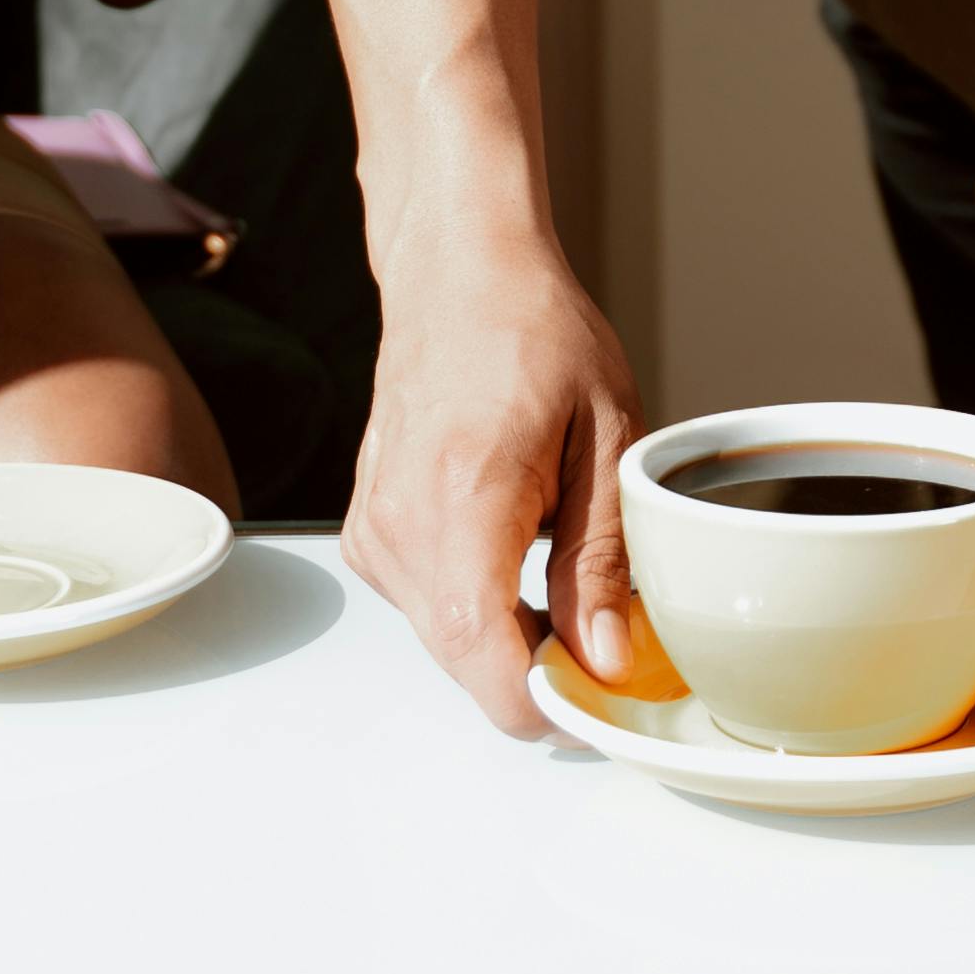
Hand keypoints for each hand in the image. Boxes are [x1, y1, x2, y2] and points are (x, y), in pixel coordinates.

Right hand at [344, 195, 642, 733]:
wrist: (458, 274)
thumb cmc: (535, 334)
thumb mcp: (607, 438)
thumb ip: (601, 560)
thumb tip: (605, 660)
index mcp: (464, 493)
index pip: (484, 653)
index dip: (545, 700)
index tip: (601, 692)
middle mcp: (401, 521)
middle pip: (467, 660)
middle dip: (541, 666)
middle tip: (605, 622)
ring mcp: (374, 531)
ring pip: (447, 643)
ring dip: (510, 634)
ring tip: (556, 558)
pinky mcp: (368, 536)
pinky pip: (426, 608)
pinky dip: (478, 602)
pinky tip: (511, 544)